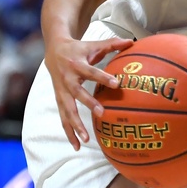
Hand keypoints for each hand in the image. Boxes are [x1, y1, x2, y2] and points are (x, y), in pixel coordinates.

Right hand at [44, 35, 134, 149]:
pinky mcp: (59, 100)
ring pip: (67, 111)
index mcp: (76, 64)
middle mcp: (67, 79)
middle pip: (77, 93)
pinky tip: (77, 145)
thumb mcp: (93, 44)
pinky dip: (69, 132)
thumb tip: (132, 41)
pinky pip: (63, 118)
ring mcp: (61, 92)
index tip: (116, 84)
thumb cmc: (79, 49)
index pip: (91, 71)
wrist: (53, 51)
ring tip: (86, 139)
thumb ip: (112, 44)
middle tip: (102, 113)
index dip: (102, 77)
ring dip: (76, 125)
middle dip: (88, 104)